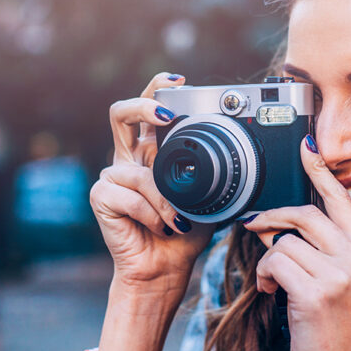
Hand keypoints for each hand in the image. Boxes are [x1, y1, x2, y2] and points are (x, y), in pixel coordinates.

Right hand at [90, 72, 212, 304]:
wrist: (163, 268)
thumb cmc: (185, 232)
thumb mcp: (209, 198)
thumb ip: (216, 175)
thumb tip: (247, 158)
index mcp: (153, 152)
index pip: (149, 109)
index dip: (158, 88)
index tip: (181, 81)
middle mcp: (130, 159)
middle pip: (121, 113)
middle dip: (145, 106)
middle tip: (168, 114)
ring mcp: (113, 177)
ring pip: (138, 171)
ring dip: (164, 199)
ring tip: (179, 220)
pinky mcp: (102, 198)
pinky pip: (131, 197)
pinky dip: (153, 215)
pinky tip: (162, 228)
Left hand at [242, 135, 350, 350]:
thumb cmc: (328, 328)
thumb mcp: (338, 282)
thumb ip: (322, 248)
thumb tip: (279, 218)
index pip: (340, 199)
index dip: (319, 171)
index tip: (307, 147)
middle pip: (304, 214)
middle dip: (273, 220)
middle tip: (256, 229)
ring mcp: (340, 274)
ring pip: (284, 241)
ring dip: (268, 260)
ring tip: (272, 281)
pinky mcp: (317, 291)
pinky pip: (275, 261)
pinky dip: (264, 276)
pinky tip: (270, 292)